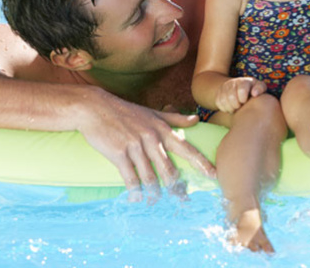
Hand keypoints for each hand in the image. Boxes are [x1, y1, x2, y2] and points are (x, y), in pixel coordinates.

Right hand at [77, 89, 215, 198]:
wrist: (95, 108)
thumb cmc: (125, 111)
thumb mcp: (152, 113)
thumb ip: (175, 118)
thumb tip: (196, 119)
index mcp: (161, 128)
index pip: (186, 148)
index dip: (201, 163)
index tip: (214, 175)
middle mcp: (151, 137)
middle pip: (169, 168)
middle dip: (177, 187)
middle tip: (183, 199)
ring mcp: (135, 146)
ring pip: (150, 176)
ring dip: (154, 193)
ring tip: (155, 201)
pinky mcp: (119, 154)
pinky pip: (130, 178)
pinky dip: (135, 191)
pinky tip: (136, 198)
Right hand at [215, 76, 266, 112]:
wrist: (240, 88)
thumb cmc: (253, 90)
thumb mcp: (260, 87)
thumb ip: (260, 88)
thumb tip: (254, 94)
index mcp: (244, 81)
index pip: (241, 90)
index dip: (243, 99)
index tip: (245, 101)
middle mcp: (233, 82)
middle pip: (231, 97)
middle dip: (236, 105)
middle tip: (240, 106)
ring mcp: (224, 87)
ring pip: (223, 100)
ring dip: (230, 108)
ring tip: (236, 108)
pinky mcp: (218, 93)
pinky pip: (218, 102)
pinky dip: (224, 108)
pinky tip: (230, 108)